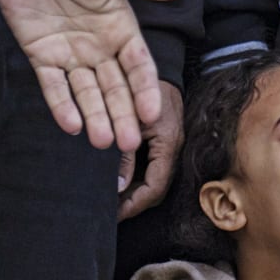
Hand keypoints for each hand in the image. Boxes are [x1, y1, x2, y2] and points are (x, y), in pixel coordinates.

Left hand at [0, 0, 187, 152]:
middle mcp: (100, 47)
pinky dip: (61, 105)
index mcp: (120, 27)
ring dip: (95, 117)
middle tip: (128, 144)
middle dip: (122, 115)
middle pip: (115, 88)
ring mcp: (71, 54)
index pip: (138, 65)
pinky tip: (70, 125)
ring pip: (87, 93)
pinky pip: (53, 86)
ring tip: (101, 142)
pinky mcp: (41, 56)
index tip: (151, 114)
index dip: (145, 89)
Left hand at [117, 80, 186, 219]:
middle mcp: (171, 149)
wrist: (160, 64)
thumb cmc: (146, 86)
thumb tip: (118, 187)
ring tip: (109, 200)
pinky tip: (114, 179)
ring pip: (152, 179)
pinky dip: (132, 176)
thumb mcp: (131, 119)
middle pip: (155, 189)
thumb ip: (124, 152)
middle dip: (133, 203)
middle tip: (108, 212)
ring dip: (132, 192)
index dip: (135, 204)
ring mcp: (167, 146)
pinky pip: (148, 166)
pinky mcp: (160, 140)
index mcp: (168, 144)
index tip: (114, 214)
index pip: (155, 187)